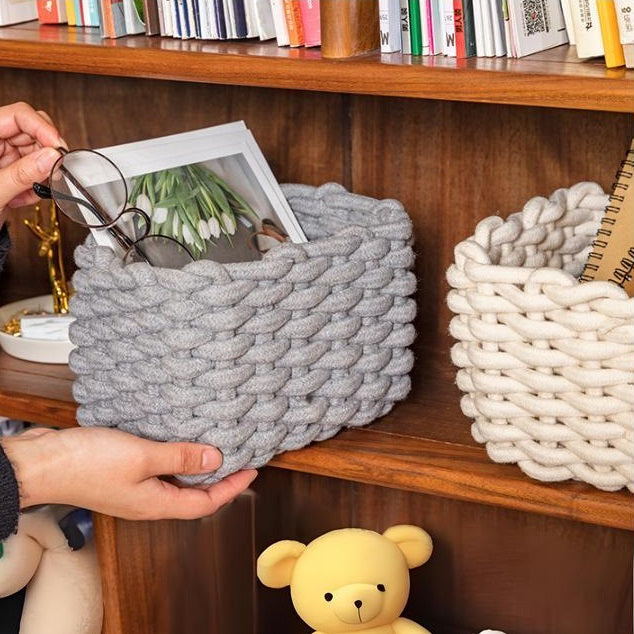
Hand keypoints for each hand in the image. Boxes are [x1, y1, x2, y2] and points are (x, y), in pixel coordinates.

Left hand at [0, 101, 65, 226]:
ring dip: (40, 175)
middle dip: (45, 154)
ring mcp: (3, 154)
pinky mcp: (12, 168)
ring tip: (27, 193)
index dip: (42, 129)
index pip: (18, 116)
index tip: (58, 149)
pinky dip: (36, 186)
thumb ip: (23, 173)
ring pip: (39, 153)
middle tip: (53, 172)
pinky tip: (22, 197)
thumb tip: (52, 156)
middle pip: (33, 131)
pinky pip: (37, 171)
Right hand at [1, 427, 256, 520]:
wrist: (41, 464)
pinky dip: (173, 455)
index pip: (207, 502)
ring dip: (196, 465)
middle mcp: (148, 500)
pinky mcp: (122, 473)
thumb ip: (180, 459)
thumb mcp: (142, 457)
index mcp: (157, 503)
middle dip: (220, 477)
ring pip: (176, 480)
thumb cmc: (86, 464)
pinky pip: (157, 467)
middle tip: (239, 455)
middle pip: (194, 494)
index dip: (233, 487)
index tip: (253, 469)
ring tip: (214, 444)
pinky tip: (176, 438)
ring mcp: (134, 488)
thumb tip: (215, 461)